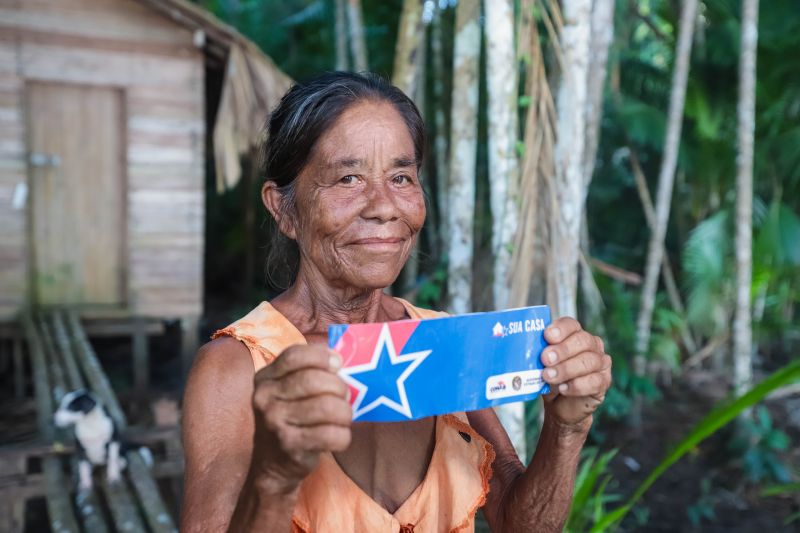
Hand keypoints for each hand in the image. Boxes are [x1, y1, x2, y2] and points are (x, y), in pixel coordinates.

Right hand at [250, 344, 351, 492]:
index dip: (321, 356)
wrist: (272, 465)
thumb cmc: (291, 419)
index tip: (337, 363)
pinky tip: (338, 436)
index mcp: (265, 378)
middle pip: (314, 380)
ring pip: (327, 407)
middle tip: (344, 396)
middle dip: (339, 387)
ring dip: (345, 412)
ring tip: (343, 417)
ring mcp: (275, 422)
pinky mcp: (289, 445)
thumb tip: (338, 360)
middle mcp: (265, 398)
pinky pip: (330, 434)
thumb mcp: (288, 392)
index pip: (294, 356)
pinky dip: (343, 435)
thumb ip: (309, 372)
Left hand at [540, 317, 611, 429]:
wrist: (561, 405)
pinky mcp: (604, 381)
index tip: (547, 335)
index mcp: (574, 334)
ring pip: (588, 361)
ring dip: (566, 369)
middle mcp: (591, 345)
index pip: (571, 325)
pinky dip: (577, 385)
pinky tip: (563, 389)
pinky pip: (595, 381)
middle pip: (582, 341)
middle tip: (545, 359)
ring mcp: (600, 362)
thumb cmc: (551, 378)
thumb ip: (538, 355)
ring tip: (548, 377)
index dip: (560, 329)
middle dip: (562, 350)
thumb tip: (526, 350)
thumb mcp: (541, 364)